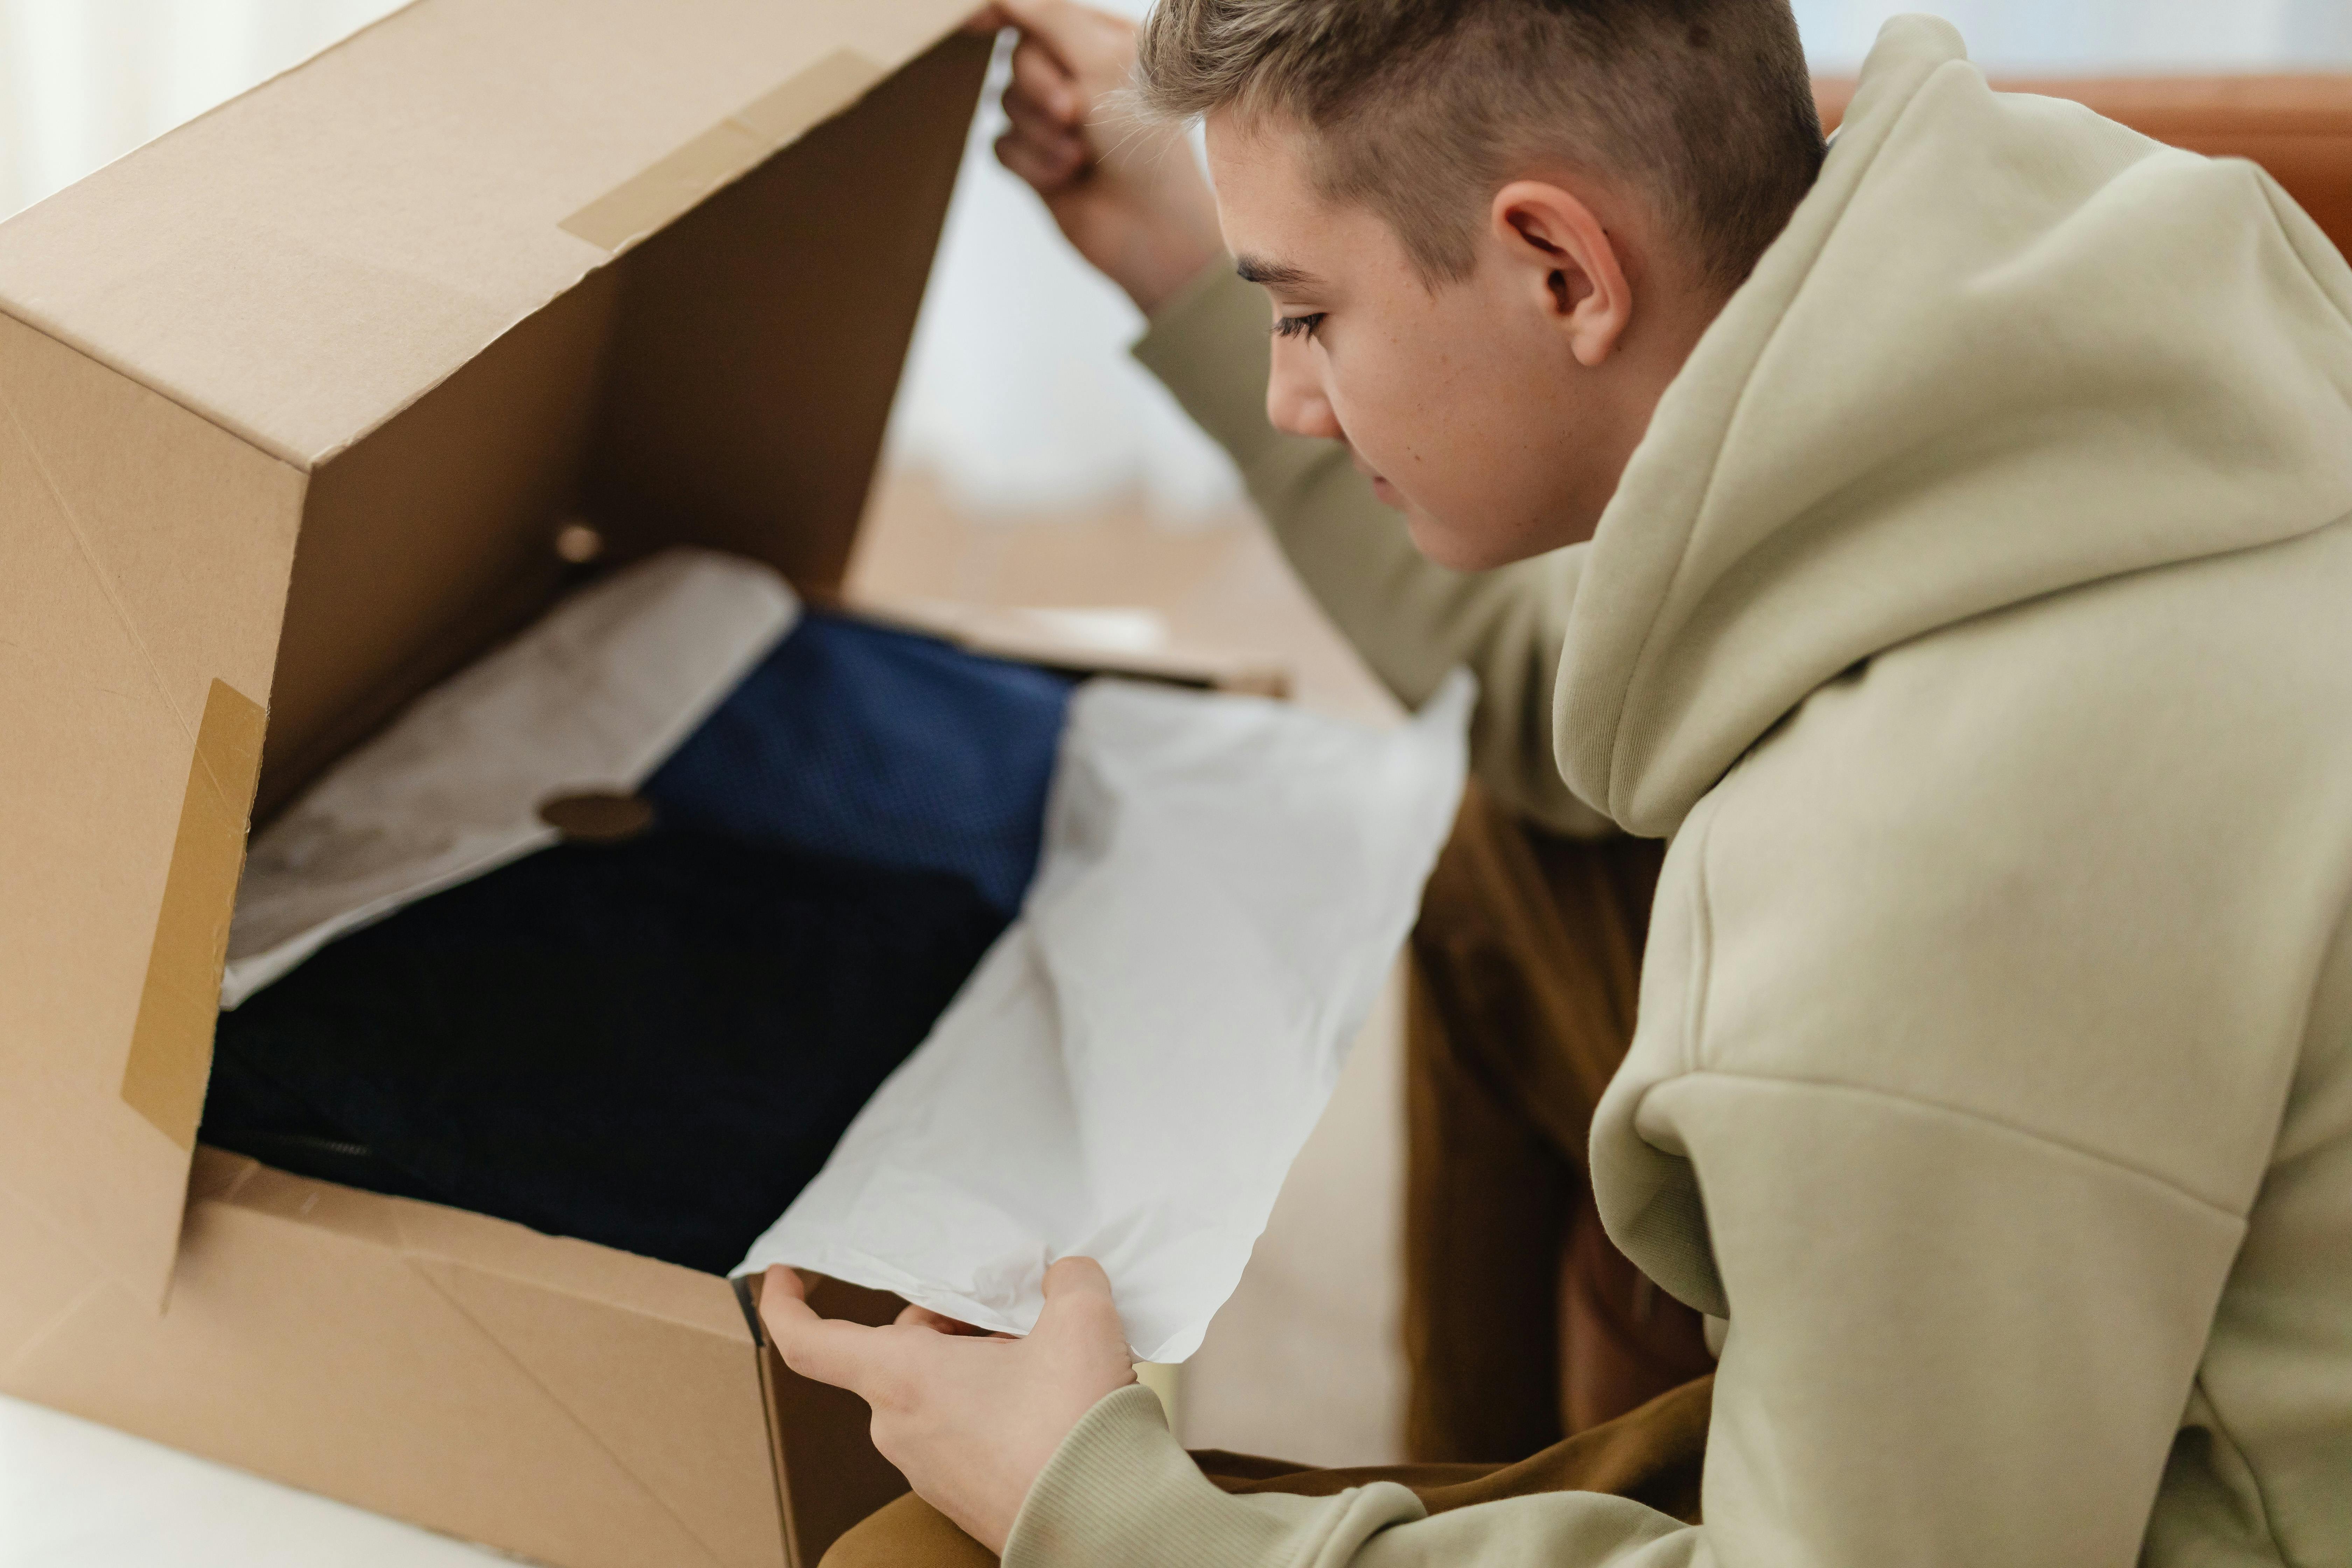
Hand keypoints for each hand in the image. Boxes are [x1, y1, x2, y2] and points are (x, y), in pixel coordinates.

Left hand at [761, 1258, 1138, 1553]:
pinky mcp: (963, 1494)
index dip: (785, 1303)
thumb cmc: (1073, 1429)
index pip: (810, 1343)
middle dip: (949, 1323)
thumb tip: (1063, 1279)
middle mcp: (901, 1427)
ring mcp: (930, 1468)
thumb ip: (1066, 1279)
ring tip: (1042, 1356)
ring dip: (977, 1364)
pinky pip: (960, 1430)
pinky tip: (1047, 1399)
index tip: (783, 1275)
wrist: (1103, 1523)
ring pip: (934, 1391)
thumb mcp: (1081, 1319)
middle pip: (899, 1353)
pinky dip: (992, 1404)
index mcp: (904, 1380)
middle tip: (1009, 1310)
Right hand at [967, 0, 1224, 312]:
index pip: (1041, 14)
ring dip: (1040, 131)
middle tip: (1073, 113)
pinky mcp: (1037, 163)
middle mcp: (1078, 78)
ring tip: (1080, 155)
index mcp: (1103, 44)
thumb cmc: (1145, 145)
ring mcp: (1055, 123)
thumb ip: (1051, 19)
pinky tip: (1066, 178)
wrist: (1152, 228)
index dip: (1007, 13)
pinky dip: (1031, 163)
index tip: (976, 20)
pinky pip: (1001, 145)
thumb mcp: (1103, 64)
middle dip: (1039, 86)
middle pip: (1018, 57)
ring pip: (1005, 102)